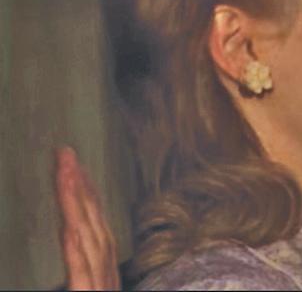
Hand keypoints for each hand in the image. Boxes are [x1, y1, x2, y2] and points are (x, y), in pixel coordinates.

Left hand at [54, 146, 120, 290]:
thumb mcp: (90, 287)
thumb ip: (85, 270)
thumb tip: (78, 243)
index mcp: (104, 267)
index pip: (94, 222)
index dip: (86, 192)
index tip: (75, 167)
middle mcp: (104, 269)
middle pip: (92, 220)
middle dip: (80, 185)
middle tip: (67, 154)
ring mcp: (97, 282)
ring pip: (86, 236)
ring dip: (76, 203)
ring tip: (65, 173)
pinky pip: (79, 268)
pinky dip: (75, 246)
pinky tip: (68, 225)